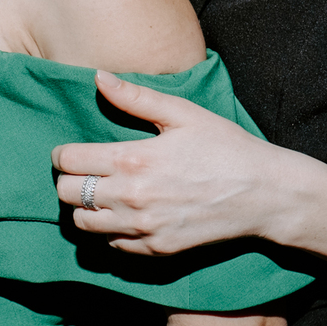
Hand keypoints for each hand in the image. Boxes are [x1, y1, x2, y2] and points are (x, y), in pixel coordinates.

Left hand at [53, 71, 291, 254]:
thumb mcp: (183, 114)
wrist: (264, 194)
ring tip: (99, 195)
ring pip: (83, 224)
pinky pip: (112, 244)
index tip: (70, 152)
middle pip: (67, 194)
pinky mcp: (157, 248)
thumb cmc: (226, 147)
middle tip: (83, 173)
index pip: (68, 162)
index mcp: (133, 159)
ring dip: (84, 208)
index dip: (62, 155)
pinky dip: (110, 231)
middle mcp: (132, 197)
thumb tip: (99, 77)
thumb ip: (136, 98)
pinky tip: (123, 215)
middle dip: (68, 181)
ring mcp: (143, 227)